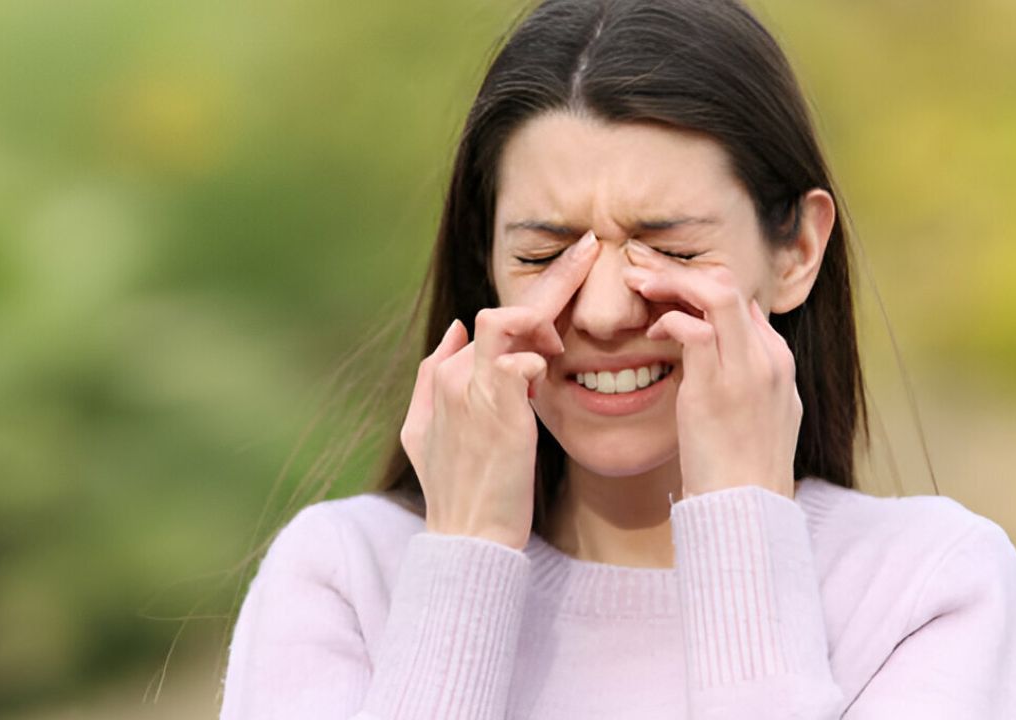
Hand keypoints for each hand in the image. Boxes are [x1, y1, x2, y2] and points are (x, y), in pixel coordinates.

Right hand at [399, 231, 599, 548]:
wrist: (466, 538)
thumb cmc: (456, 491)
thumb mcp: (424, 432)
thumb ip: (433, 376)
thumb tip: (457, 326)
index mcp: (444, 375)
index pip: (492, 321)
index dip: (533, 303)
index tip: (569, 274)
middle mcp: (453, 375)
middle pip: (504, 309)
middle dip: (553, 276)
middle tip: (591, 248)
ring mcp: (471, 391)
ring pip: (506, 321)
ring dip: (545, 316)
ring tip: (568, 339)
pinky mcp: (497, 411)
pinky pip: (519, 362)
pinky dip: (538, 360)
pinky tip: (552, 370)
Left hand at [622, 246, 798, 499]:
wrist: (749, 512)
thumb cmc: (740, 470)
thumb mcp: (756, 416)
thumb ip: (742, 377)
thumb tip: (717, 348)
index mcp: (777, 361)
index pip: (740, 297)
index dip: (696, 283)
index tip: (660, 281)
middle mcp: (768, 357)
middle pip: (728, 283)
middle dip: (679, 268)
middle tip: (640, 264)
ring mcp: (747, 370)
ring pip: (715, 293)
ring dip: (670, 279)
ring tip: (636, 280)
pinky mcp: (718, 389)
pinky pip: (694, 330)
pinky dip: (668, 320)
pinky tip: (650, 331)